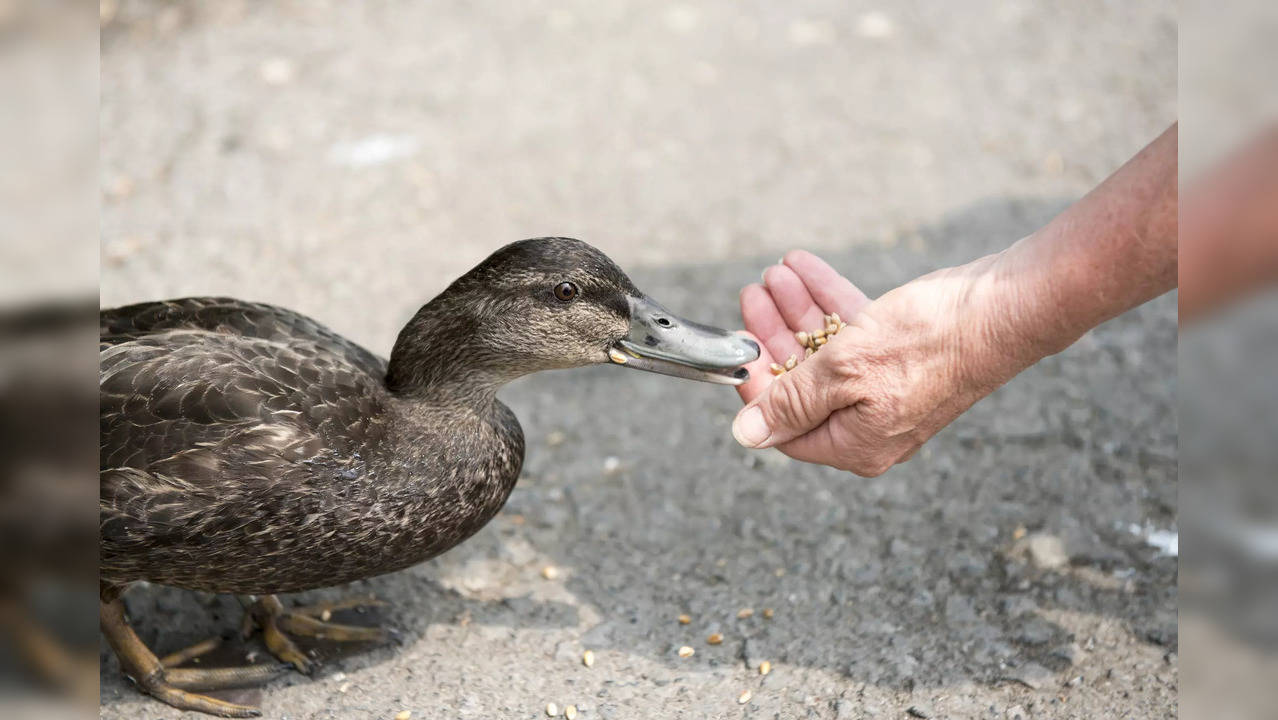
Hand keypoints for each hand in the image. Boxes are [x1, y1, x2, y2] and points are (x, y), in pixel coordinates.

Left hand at [733, 250, 1047, 475]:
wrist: (1004, 308)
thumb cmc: (929, 343)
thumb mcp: (845, 372)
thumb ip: (793, 402)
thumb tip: (748, 435)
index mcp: (855, 445)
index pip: (785, 427)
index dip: (757, 386)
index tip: (739, 346)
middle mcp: (870, 423)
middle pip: (802, 384)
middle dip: (774, 334)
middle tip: (753, 295)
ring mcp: (888, 388)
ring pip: (826, 351)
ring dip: (796, 310)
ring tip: (774, 274)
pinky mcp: (903, 354)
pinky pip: (854, 331)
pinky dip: (828, 300)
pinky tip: (803, 267)